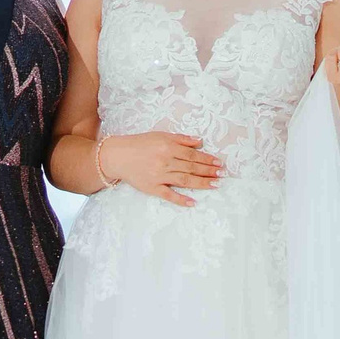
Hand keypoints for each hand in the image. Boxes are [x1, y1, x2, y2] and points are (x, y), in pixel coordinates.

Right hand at [103, 131, 222, 207]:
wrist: (117, 156)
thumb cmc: (139, 144)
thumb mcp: (160, 135)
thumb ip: (181, 139)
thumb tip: (199, 142)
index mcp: (167, 147)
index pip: (192, 155)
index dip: (207, 159)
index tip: (219, 163)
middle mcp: (165, 161)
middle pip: (191, 167)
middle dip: (208, 171)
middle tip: (222, 174)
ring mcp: (158, 176)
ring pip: (184, 180)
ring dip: (201, 183)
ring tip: (215, 185)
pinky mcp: (151, 188)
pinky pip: (168, 195)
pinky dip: (180, 199)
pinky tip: (193, 202)